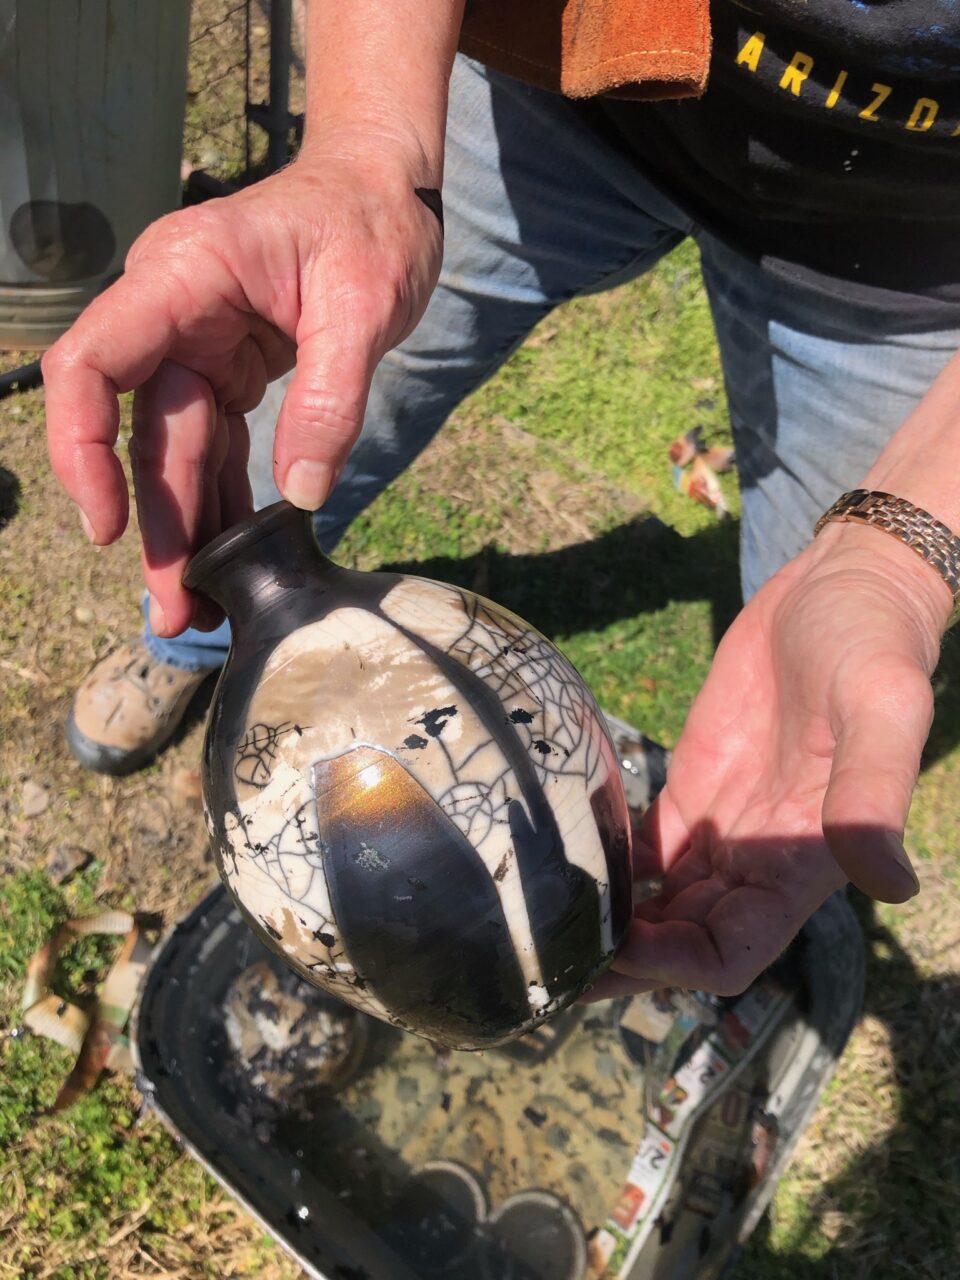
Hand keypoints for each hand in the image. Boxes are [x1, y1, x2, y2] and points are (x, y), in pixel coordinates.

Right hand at [43, 133, 443, 635]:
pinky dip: (220, 504)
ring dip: (184, 532)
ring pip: (173, 454)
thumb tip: (302, 493)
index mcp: (183, 278)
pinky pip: (212, 449)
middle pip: (140, 435)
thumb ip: (332, 397)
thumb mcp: (365, 304)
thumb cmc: (372, 221)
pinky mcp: (227, 372)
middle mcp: (172, 315)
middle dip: (155, 527)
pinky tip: (225, 561)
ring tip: (199, 612)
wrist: (385, 189)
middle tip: (176, 612)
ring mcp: (195, 346)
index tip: (107, 526)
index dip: (80, 448)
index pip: (91, 364)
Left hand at [589, 525, 951, 1000]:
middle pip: (681, 939)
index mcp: (800, 863)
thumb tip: (892, 884)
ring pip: (658, 902)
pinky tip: (560, 855)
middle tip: (544, 954)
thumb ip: (872, 794)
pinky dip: (606, 862)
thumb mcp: (881, 711)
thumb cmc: (871, 647)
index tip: (615, 950)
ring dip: (608, 922)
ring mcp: (720, 824)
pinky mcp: (691, 783)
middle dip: (621, 958)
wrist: (840, 589)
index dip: (676, 965)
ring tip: (537, 922)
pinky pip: (643, 846)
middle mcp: (757, 858)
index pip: (731, 951)